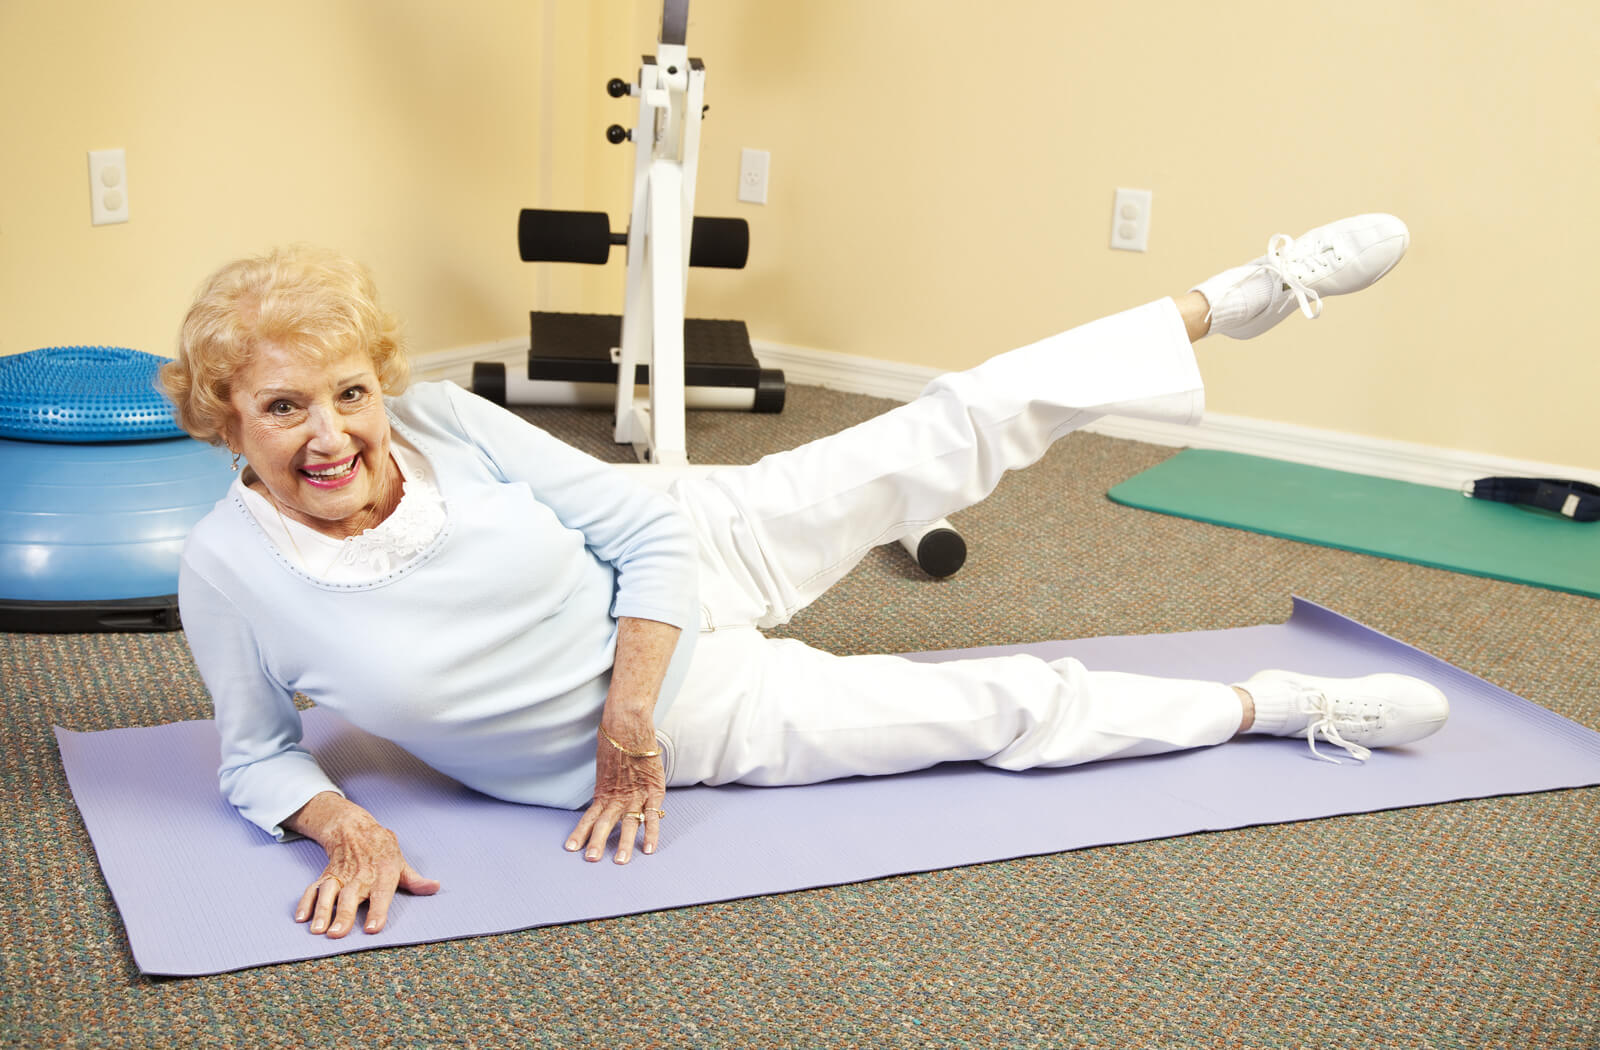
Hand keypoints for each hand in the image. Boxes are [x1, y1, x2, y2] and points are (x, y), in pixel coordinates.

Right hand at [286, 792, 440, 937]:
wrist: (355, 828)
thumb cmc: (382, 851)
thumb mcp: (401, 863)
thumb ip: (415, 880)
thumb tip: (436, 887)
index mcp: (382, 874)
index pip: (381, 895)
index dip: (378, 912)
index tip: (372, 929)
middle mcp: (360, 876)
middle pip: (350, 896)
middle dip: (343, 915)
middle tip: (336, 934)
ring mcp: (340, 876)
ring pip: (328, 892)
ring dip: (322, 910)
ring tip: (317, 930)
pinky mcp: (325, 876)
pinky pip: (312, 889)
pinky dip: (305, 902)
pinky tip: (301, 918)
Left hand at [565, 724, 666, 863]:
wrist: (629, 726)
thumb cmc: (615, 745)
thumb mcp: (604, 768)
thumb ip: (605, 786)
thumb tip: (600, 797)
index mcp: (603, 792)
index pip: (589, 817)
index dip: (580, 832)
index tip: (570, 848)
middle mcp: (618, 797)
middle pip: (605, 823)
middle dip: (598, 842)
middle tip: (590, 859)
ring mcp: (636, 794)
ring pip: (629, 823)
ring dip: (624, 843)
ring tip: (619, 861)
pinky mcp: (653, 791)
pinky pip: (653, 816)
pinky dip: (651, 833)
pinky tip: (648, 849)